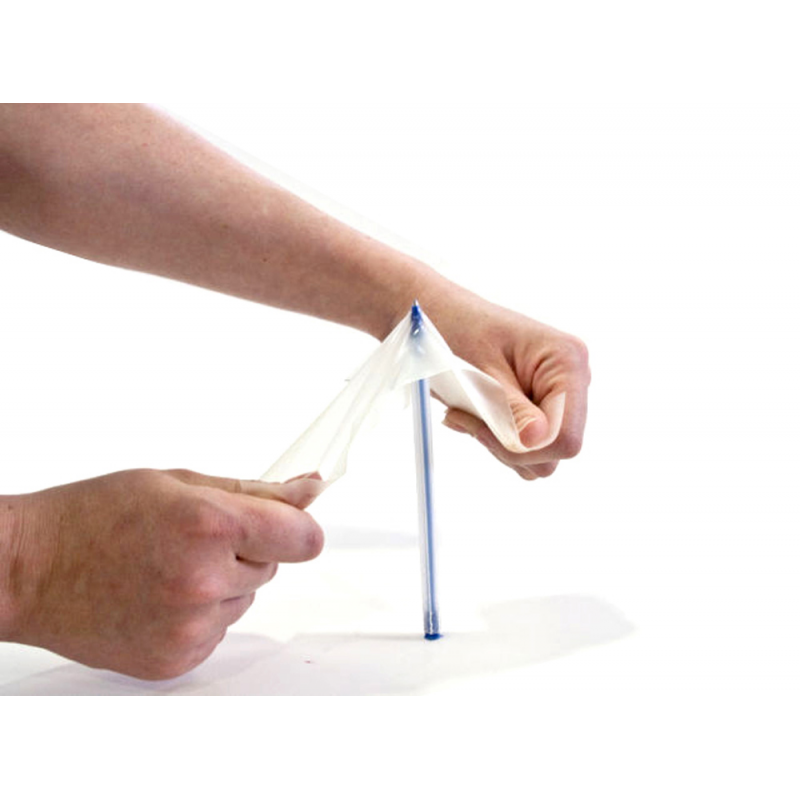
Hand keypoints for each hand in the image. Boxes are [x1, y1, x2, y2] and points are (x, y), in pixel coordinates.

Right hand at [0, 469, 322, 678]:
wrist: (31, 569)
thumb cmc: (94, 516)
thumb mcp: (178, 482)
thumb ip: (253, 491)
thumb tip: (309, 491)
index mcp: (209, 525)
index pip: (304, 538)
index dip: (296, 528)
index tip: (285, 524)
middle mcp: (204, 580)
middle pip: (273, 566)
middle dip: (246, 549)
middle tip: (191, 538)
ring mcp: (190, 626)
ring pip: (246, 598)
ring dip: (222, 583)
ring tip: (167, 567)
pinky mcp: (177, 659)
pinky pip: (219, 630)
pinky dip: (200, 615)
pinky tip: (159, 597)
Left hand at [433, 291, 589, 479]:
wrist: (442, 314)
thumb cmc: (459, 329)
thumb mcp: (480, 370)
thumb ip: (510, 408)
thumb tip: (537, 439)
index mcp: (567, 362)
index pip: (566, 437)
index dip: (527, 449)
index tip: (483, 431)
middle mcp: (572, 380)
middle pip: (556, 449)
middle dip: (508, 446)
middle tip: (465, 418)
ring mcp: (558, 395)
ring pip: (541, 454)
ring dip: (499, 444)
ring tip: (467, 412)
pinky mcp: (540, 407)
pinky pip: (527, 446)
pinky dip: (497, 439)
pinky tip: (476, 414)